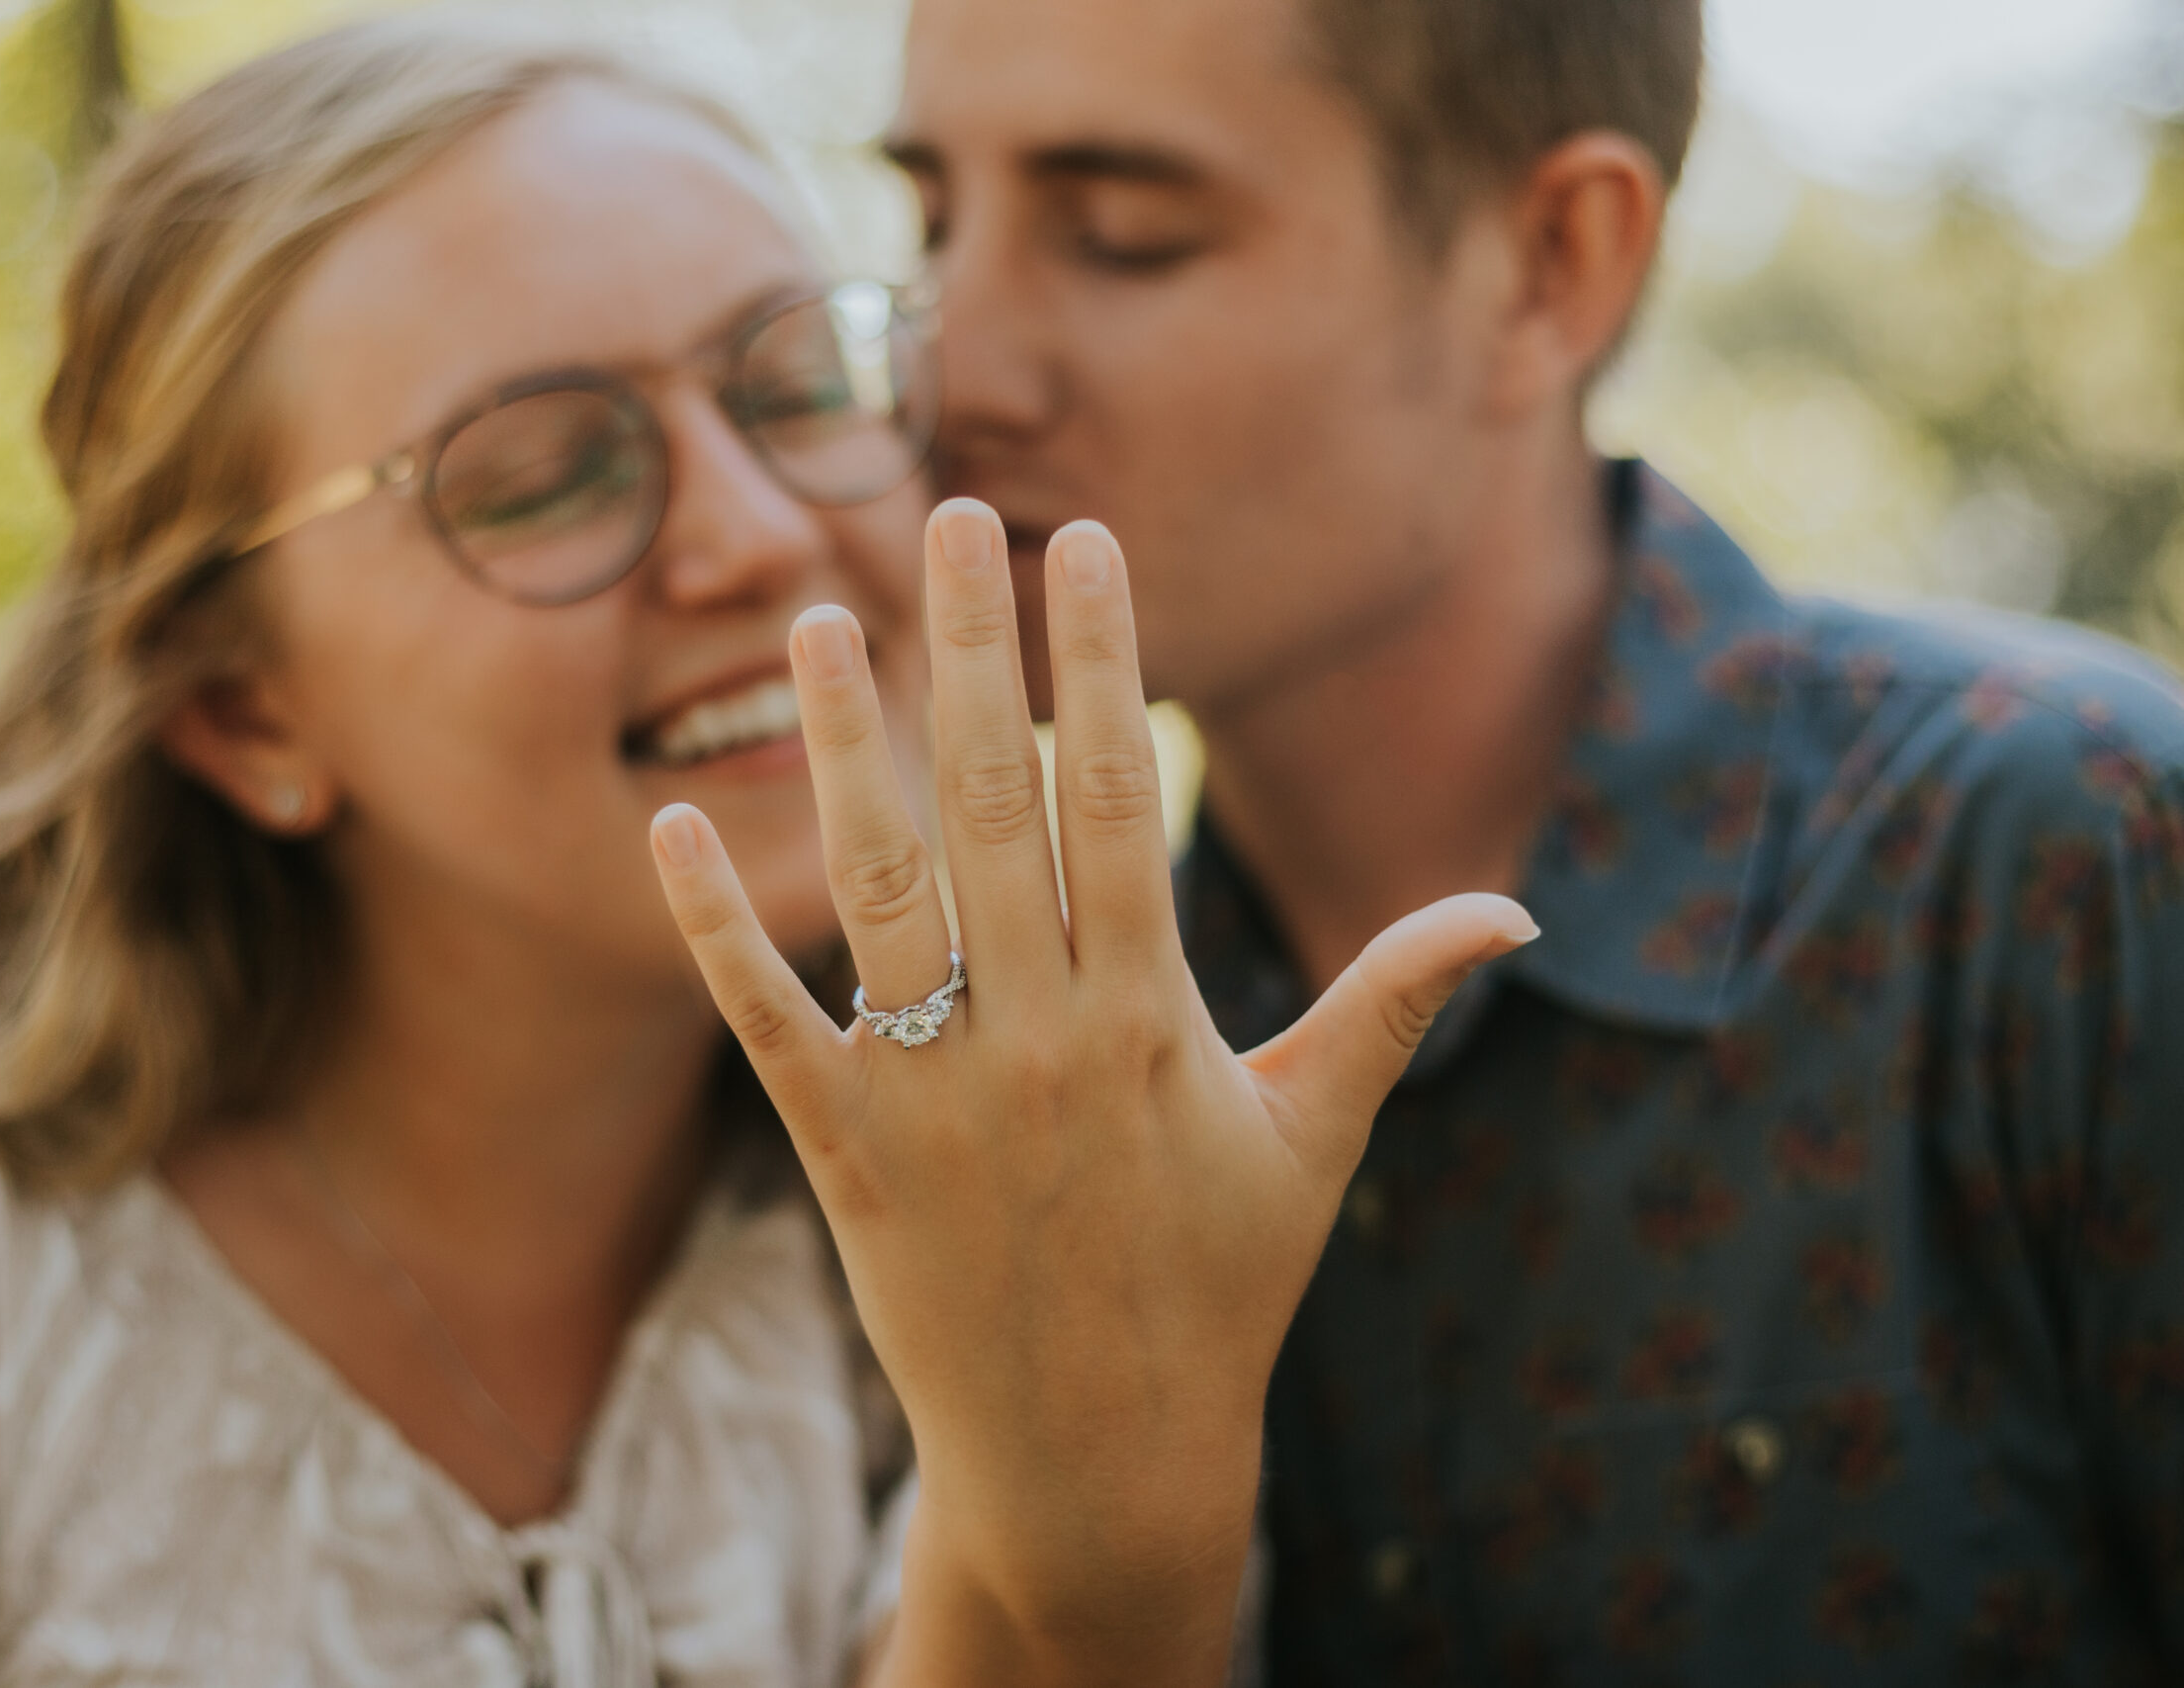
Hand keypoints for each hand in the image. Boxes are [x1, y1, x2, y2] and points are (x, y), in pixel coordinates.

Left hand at [650, 501, 1534, 1684]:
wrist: (1102, 1459)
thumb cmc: (1223, 1286)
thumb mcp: (1315, 1140)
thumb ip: (1390, 1002)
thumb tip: (1511, 907)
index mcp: (1152, 1016)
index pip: (1120, 795)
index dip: (1101, 660)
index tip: (1082, 542)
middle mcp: (1037, 1036)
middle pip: (993, 804)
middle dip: (973, 649)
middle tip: (951, 511)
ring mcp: (932, 1096)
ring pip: (876, 887)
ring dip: (841, 745)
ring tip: (818, 618)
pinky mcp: (846, 1156)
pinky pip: (767, 1025)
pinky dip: (716, 929)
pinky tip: (672, 824)